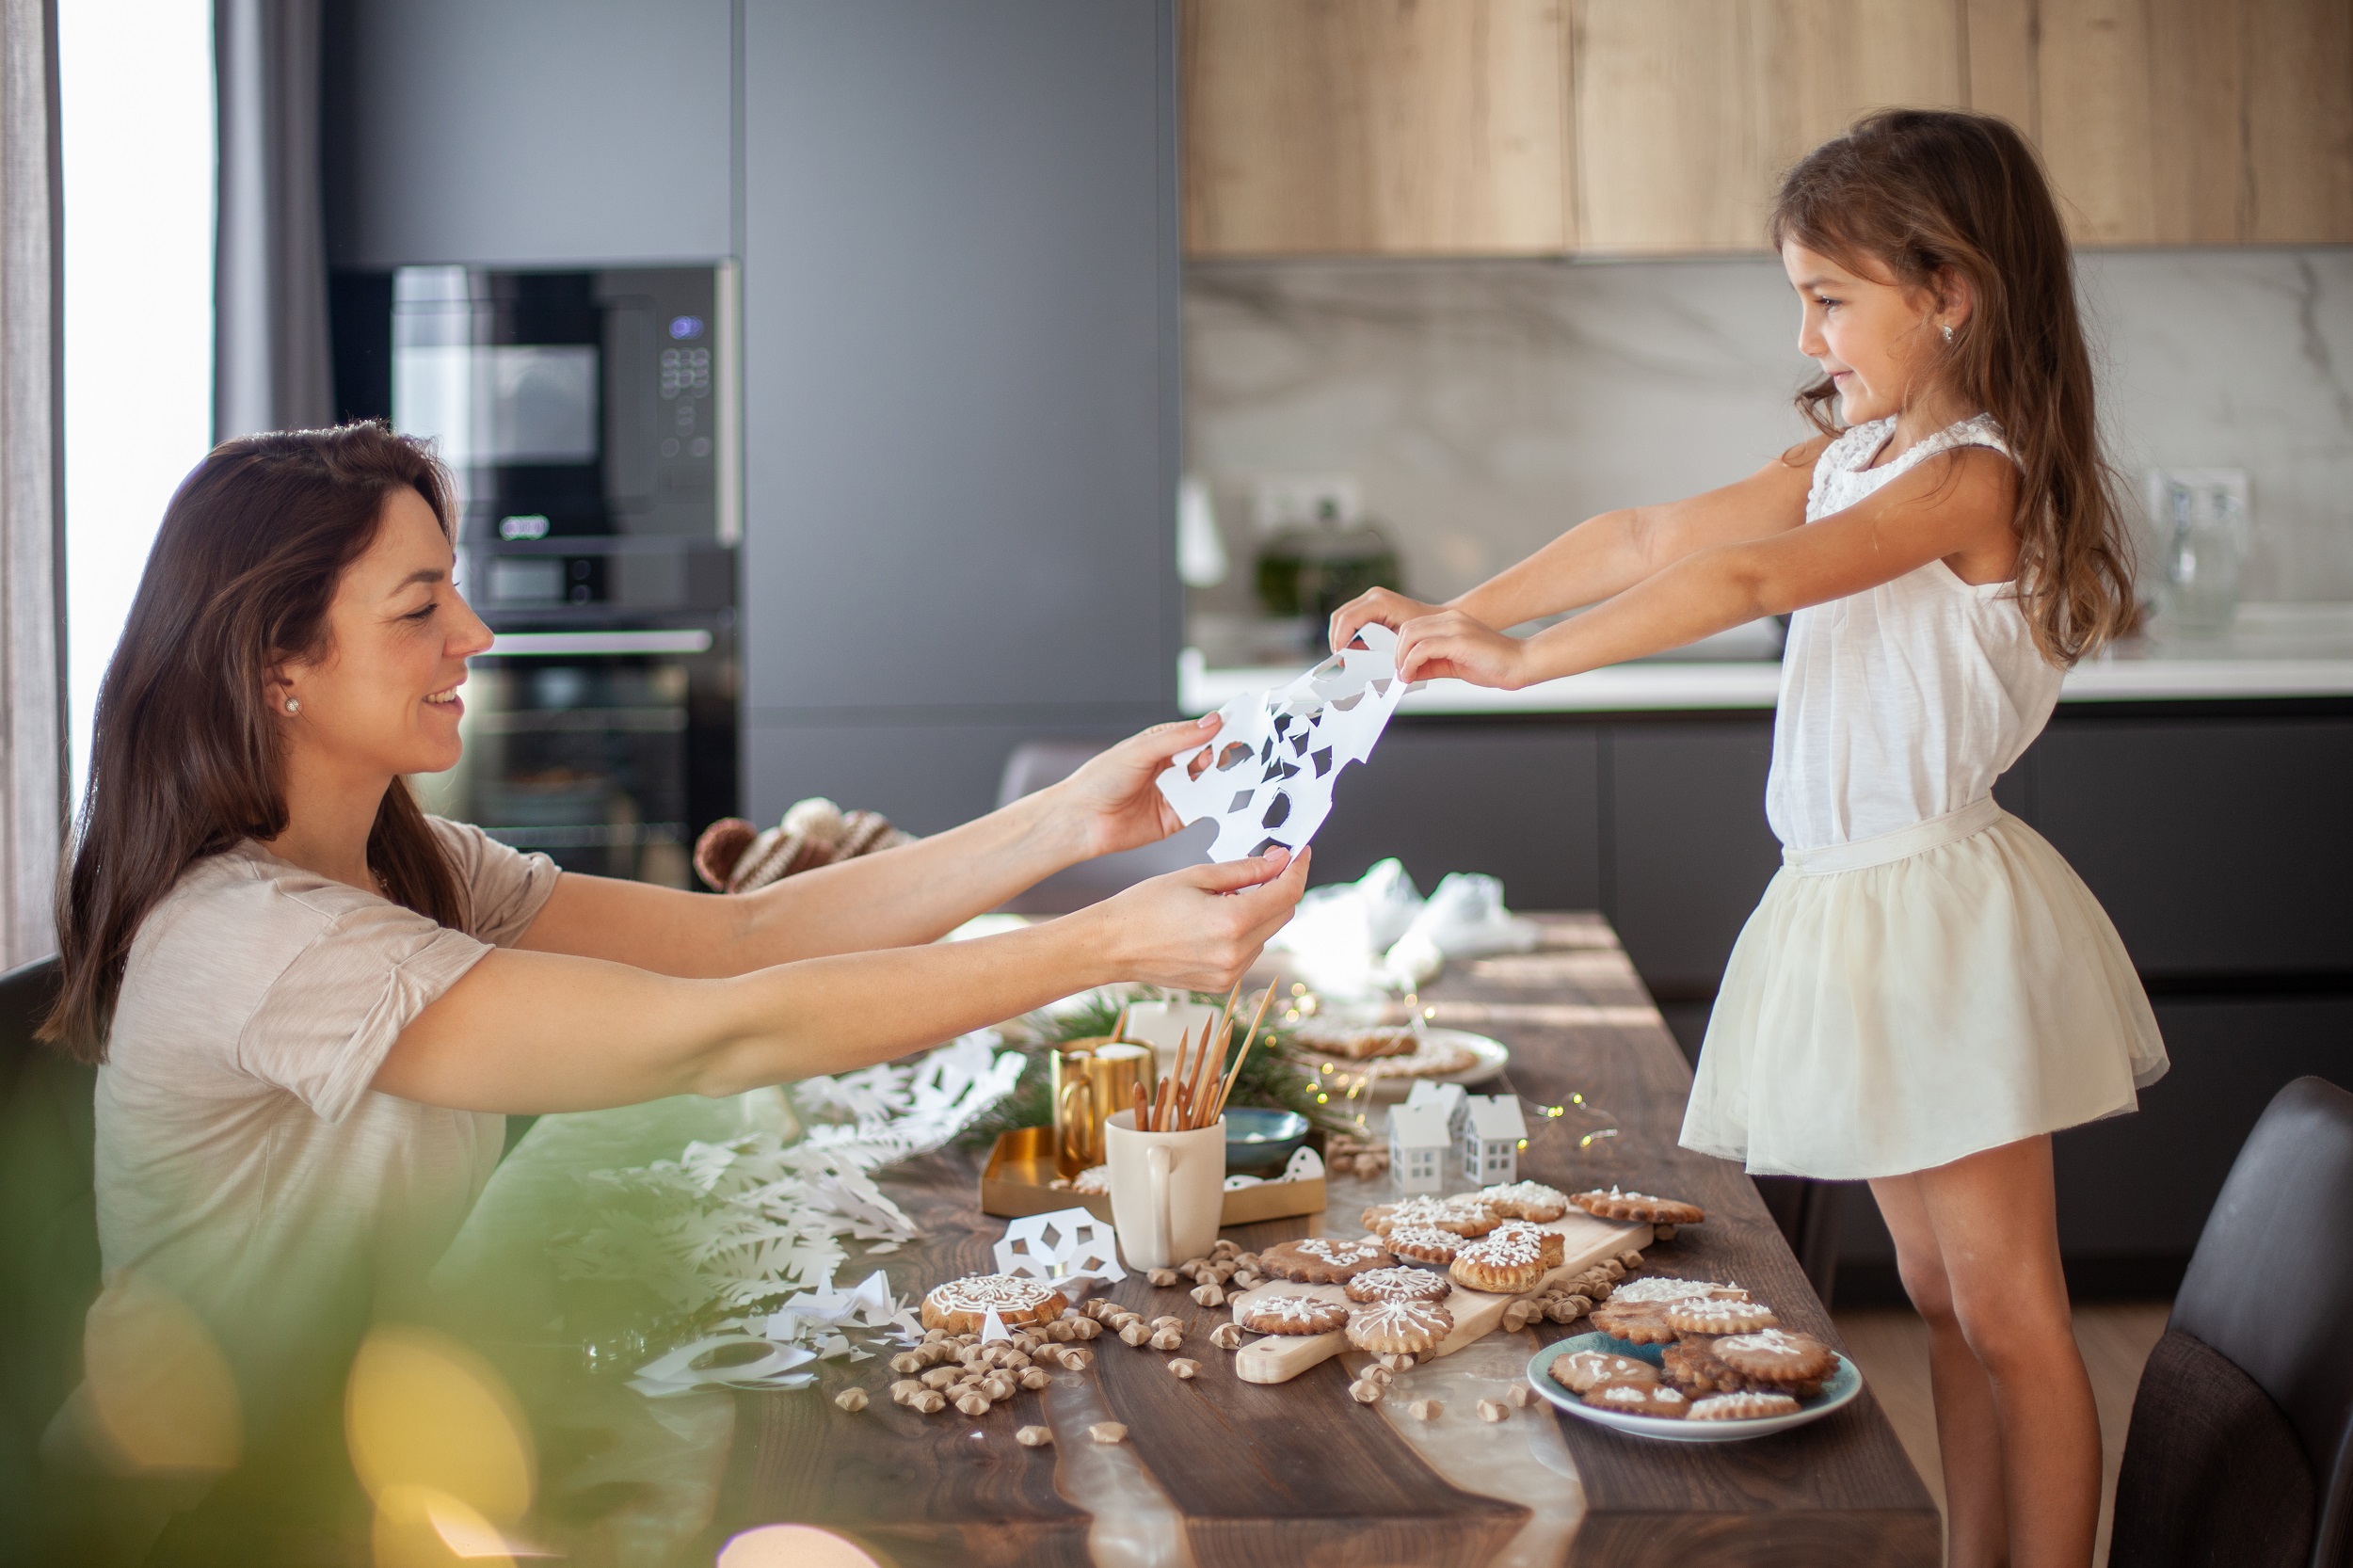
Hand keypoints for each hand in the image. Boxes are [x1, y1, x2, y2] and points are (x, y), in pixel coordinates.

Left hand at [1046, 716, 1225, 859]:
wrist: (1082, 820)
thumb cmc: (1100, 779)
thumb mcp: (1141, 751)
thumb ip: (1178, 738)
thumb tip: (1213, 721)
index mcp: (1160, 744)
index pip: (1197, 733)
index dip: (1218, 730)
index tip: (1239, 726)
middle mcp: (1169, 768)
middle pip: (1207, 758)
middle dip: (1222, 754)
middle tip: (1239, 752)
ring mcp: (1174, 793)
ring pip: (1208, 783)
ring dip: (1220, 779)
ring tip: (1232, 774)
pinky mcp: (1175, 819)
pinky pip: (1202, 810)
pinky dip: (1215, 804)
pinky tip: (1224, 797)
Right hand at [1089, 847, 1309, 992]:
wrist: (1112, 947)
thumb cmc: (1144, 908)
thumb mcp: (1196, 876)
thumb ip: (1244, 870)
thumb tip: (1279, 861)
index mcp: (1232, 922)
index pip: (1286, 893)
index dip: (1298, 869)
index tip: (1300, 853)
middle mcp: (1236, 953)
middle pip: (1283, 914)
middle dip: (1279, 888)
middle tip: (1264, 866)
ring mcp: (1230, 973)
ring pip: (1266, 934)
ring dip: (1259, 911)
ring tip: (1223, 898)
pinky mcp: (1221, 984)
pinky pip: (1249, 952)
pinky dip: (1244, 933)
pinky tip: (1214, 922)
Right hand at [1329, 586, 1444, 654]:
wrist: (1437, 621)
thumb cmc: (1425, 632)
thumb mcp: (1400, 643)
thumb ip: (1377, 649)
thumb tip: (1355, 658)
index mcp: (1380, 603)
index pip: (1348, 619)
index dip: (1339, 639)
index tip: (1341, 657)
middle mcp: (1373, 596)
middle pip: (1340, 616)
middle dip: (1337, 639)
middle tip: (1341, 659)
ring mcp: (1371, 598)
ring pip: (1342, 617)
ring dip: (1341, 637)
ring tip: (1347, 656)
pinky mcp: (1371, 604)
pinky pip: (1350, 618)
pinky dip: (1348, 633)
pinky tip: (1354, 648)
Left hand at [1394, 609, 1533, 687]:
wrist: (1521, 663)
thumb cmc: (1493, 665)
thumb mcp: (1455, 664)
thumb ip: (1432, 664)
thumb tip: (1409, 671)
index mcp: (1450, 621)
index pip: (1413, 627)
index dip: (1401, 649)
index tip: (1403, 669)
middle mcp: (1451, 619)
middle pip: (1407, 629)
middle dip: (1398, 653)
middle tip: (1402, 674)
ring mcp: (1455, 627)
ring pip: (1411, 635)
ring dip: (1402, 658)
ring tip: (1406, 676)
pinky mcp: (1460, 640)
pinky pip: (1423, 648)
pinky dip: (1411, 663)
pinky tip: (1413, 675)